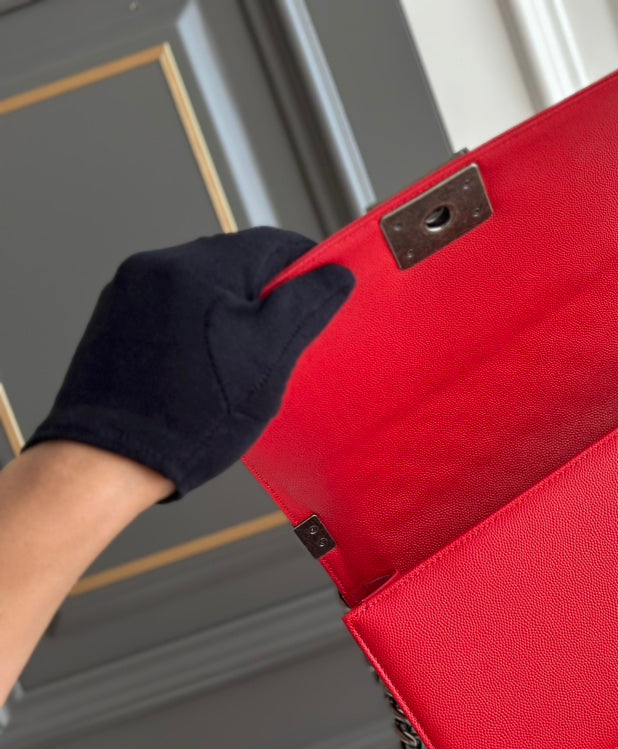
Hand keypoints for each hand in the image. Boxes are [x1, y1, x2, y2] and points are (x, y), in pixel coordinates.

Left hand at [25, 227, 353, 499]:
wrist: (108, 462)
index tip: (322, 294)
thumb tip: (335, 274)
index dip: (307, 267)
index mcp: (199, 265)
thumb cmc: (192, 416)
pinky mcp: (114, 319)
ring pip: (203, 285)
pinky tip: (201, 368)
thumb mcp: (270, 357)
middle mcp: (157, 265)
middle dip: (266, 295)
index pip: (272, 243)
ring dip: (229, 311)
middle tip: (282, 341)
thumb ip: (306, 305)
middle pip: (235, 261)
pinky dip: (195, 326)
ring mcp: (129, 291)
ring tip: (237, 363)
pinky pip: (171, 306)